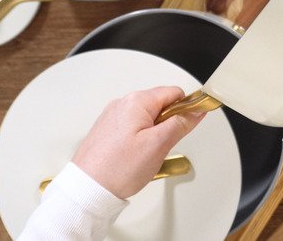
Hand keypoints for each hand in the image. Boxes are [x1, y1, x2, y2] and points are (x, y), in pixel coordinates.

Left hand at [71, 86, 204, 198]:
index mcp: (136, 101)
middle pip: (161, 105)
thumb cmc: (116, 169)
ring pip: (148, 118)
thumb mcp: (159, 145)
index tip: (188, 124)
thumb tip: (196, 110)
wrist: (87, 189)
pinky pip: (133, 128)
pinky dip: (140, 139)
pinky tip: (135, 156)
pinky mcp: (108, 129)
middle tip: (162, 146)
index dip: (186, 108)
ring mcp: (113, 116)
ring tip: (146, 154)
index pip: (174, 93)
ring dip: (155, 133)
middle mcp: (122, 104)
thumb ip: (181, 123)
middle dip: (168, 124)